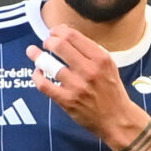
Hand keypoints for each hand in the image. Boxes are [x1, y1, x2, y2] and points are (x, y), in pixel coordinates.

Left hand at [29, 26, 143, 145]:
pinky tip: (37, 73)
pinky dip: (37, 76)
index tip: (54, 32)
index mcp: (100, 59)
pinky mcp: (68, 101)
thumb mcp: (109, 66)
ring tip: (32, 52)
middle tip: (46, 43)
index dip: (59, 31)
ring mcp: (77, 86)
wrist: (118, 119)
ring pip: (50, 64)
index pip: (73, 36)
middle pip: (60, 45)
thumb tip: (67, 35)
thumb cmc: (112, 92)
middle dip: (48, 41)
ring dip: (37, 56)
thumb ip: (91, 51)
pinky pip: (45, 85)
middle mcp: (89, 70)